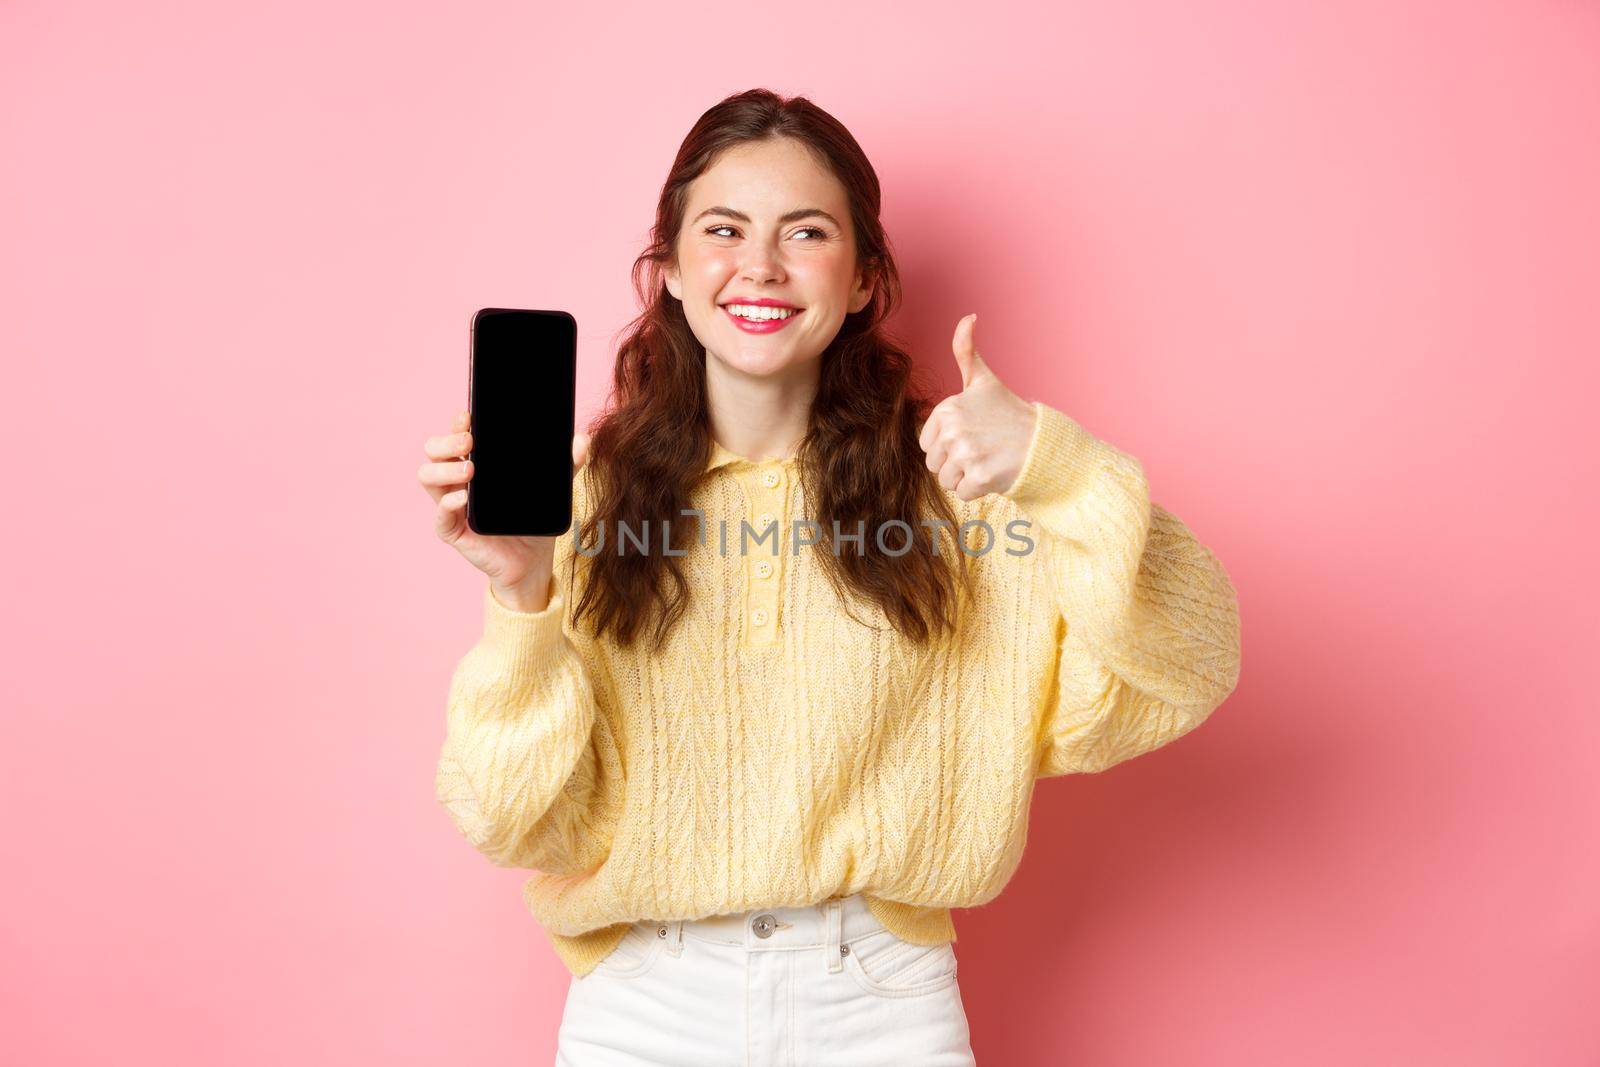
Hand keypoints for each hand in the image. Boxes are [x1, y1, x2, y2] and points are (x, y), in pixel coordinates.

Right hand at [418, 407, 590, 607]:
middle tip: (468, 442)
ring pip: (427, 477)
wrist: (533, 560)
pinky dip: (448, 504)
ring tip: (470, 469)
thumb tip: (583, 440)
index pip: (455, 436)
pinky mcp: (454, 531)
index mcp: (475, 463)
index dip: (457, 424)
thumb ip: (567, 464)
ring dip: (444, 470)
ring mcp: (452, 505)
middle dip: (445, 441)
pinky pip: (440, 517)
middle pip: (433, 451)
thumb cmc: (533, 519)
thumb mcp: (551, 488)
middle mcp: (457, 480)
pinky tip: (465, 498)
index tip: (468, 417)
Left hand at [917, 314, 1036, 500]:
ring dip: (965, 477)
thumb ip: (966, 351)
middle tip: (981, 449)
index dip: (947, 444)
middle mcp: (954, 430)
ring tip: (987, 460)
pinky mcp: (980, 478)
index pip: (927, 444)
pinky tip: (994, 473)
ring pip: (945, 481)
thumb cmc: (1008, 413)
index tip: (972, 434)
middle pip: (934, 465)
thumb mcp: (983, 381)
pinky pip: (961, 494)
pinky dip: (977, 490)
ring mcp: (967, 455)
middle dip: (955, 463)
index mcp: (947, 409)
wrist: (1042, 442)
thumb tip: (968, 317)